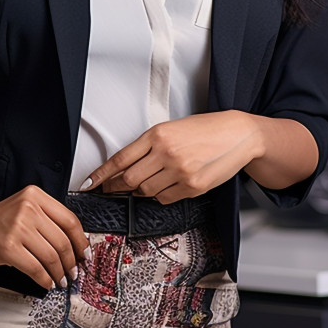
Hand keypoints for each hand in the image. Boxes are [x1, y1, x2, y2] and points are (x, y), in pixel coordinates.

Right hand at [0, 185, 90, 291]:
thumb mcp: (24, 208)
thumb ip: (46, 219)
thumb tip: (74, 244)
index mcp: (36, 195)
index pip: (70, 219)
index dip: (81, 241)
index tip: (85, 254)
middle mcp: (28, 208)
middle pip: (63, 240)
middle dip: (72, 261)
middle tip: (74, 272)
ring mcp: (18, 227)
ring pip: (51, 256)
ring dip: (59, 273)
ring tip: (61, 280)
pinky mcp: (8, 247)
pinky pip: (35, 268)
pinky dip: (45, 279)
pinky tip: (46, 283)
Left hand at [84, 111, 262, 202]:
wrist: (238, 135)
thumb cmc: (206, 129)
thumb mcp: (173, 129)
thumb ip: (150, 146)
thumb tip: (125, 168)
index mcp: (158, 134)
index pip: (120, 158)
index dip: (101, 174)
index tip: (89, 184)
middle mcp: (167, 152)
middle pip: (128, 180)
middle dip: (115, 188)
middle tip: (110, 191)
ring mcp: (180, 172)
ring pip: (146, 192)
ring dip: (141, 191)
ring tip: (148, 182)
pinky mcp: (193, 187)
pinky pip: (165, 198)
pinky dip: (160, 196)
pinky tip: (166, 185)